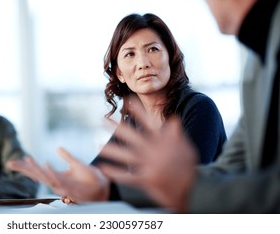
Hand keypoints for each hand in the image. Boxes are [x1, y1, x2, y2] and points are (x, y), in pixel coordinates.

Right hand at [6, 148, 110, 202]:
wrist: (103, 186)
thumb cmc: (90, 178)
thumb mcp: (76, 164)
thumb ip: (67, 157)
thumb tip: (57, 148)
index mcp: (56, 177)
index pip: (37, 172)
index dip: (25, 167)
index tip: (11, 162)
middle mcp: (56, 183)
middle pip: (36, 176)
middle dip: (23, 169)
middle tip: (10, 163)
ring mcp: (63, 186)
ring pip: (45, 178)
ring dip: (35, 169)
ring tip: (26, 159)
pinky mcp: (71, 188)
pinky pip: (59, 179)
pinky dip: (51, 172)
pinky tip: (45, 163)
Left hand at [98, 97, 197, 212]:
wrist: (193, 190)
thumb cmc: (188, 168)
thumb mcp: (186, 148)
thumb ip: (176, 134)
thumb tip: (173, 119)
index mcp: (163, 142)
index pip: (148, 122)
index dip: (138, 111)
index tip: (128, 100)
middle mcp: (154, 151)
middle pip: (131, 137)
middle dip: (116, 127)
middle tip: (102, 120)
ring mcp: (149, 165)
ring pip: (126, 156)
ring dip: (111, 150)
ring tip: (97, 145)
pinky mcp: (146, 180)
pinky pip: (127, 176)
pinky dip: (115, 173)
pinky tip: (104, 168)